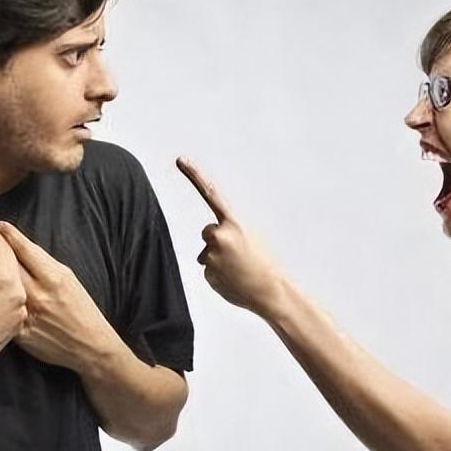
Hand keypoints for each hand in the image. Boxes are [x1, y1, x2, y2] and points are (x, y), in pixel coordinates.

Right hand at [0, 218, 26, 376]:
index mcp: (4, 279)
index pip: (0, 246)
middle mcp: (19, 293)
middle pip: (13, 260)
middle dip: (0, 245)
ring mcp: (22, 308)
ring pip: (18, 277)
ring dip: (7, 264)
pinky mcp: (19, 321)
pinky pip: (18, 294)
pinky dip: (10, 283)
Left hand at [0, 221, 114, 372]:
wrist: (87, 345)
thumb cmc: (81, 309)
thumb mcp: (70, 280)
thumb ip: (46, 265)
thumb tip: (24, 249)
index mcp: (54, 278)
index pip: (26, 250)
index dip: (9, 235)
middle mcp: (38, 294)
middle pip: (8, 265)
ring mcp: (26, 314)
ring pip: (0, 287)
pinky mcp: (19, 332)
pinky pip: (0, 311)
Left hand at [176, 157, 289, 317]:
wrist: (270, 290)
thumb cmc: (264, 262)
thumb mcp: (251, 236)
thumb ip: (230, 230)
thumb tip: (211, 237)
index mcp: (233, 223)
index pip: (211, 194)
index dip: (194, 175)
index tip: (180, 159)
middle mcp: (219, 236)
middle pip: (208, 232)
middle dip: (218, 241)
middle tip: (239, 253)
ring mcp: (211, 256)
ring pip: (207, 253)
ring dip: (219, 259)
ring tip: (239, 268)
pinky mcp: (208, 274)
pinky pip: (209, 269)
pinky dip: (219, 273)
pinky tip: (233, 278)